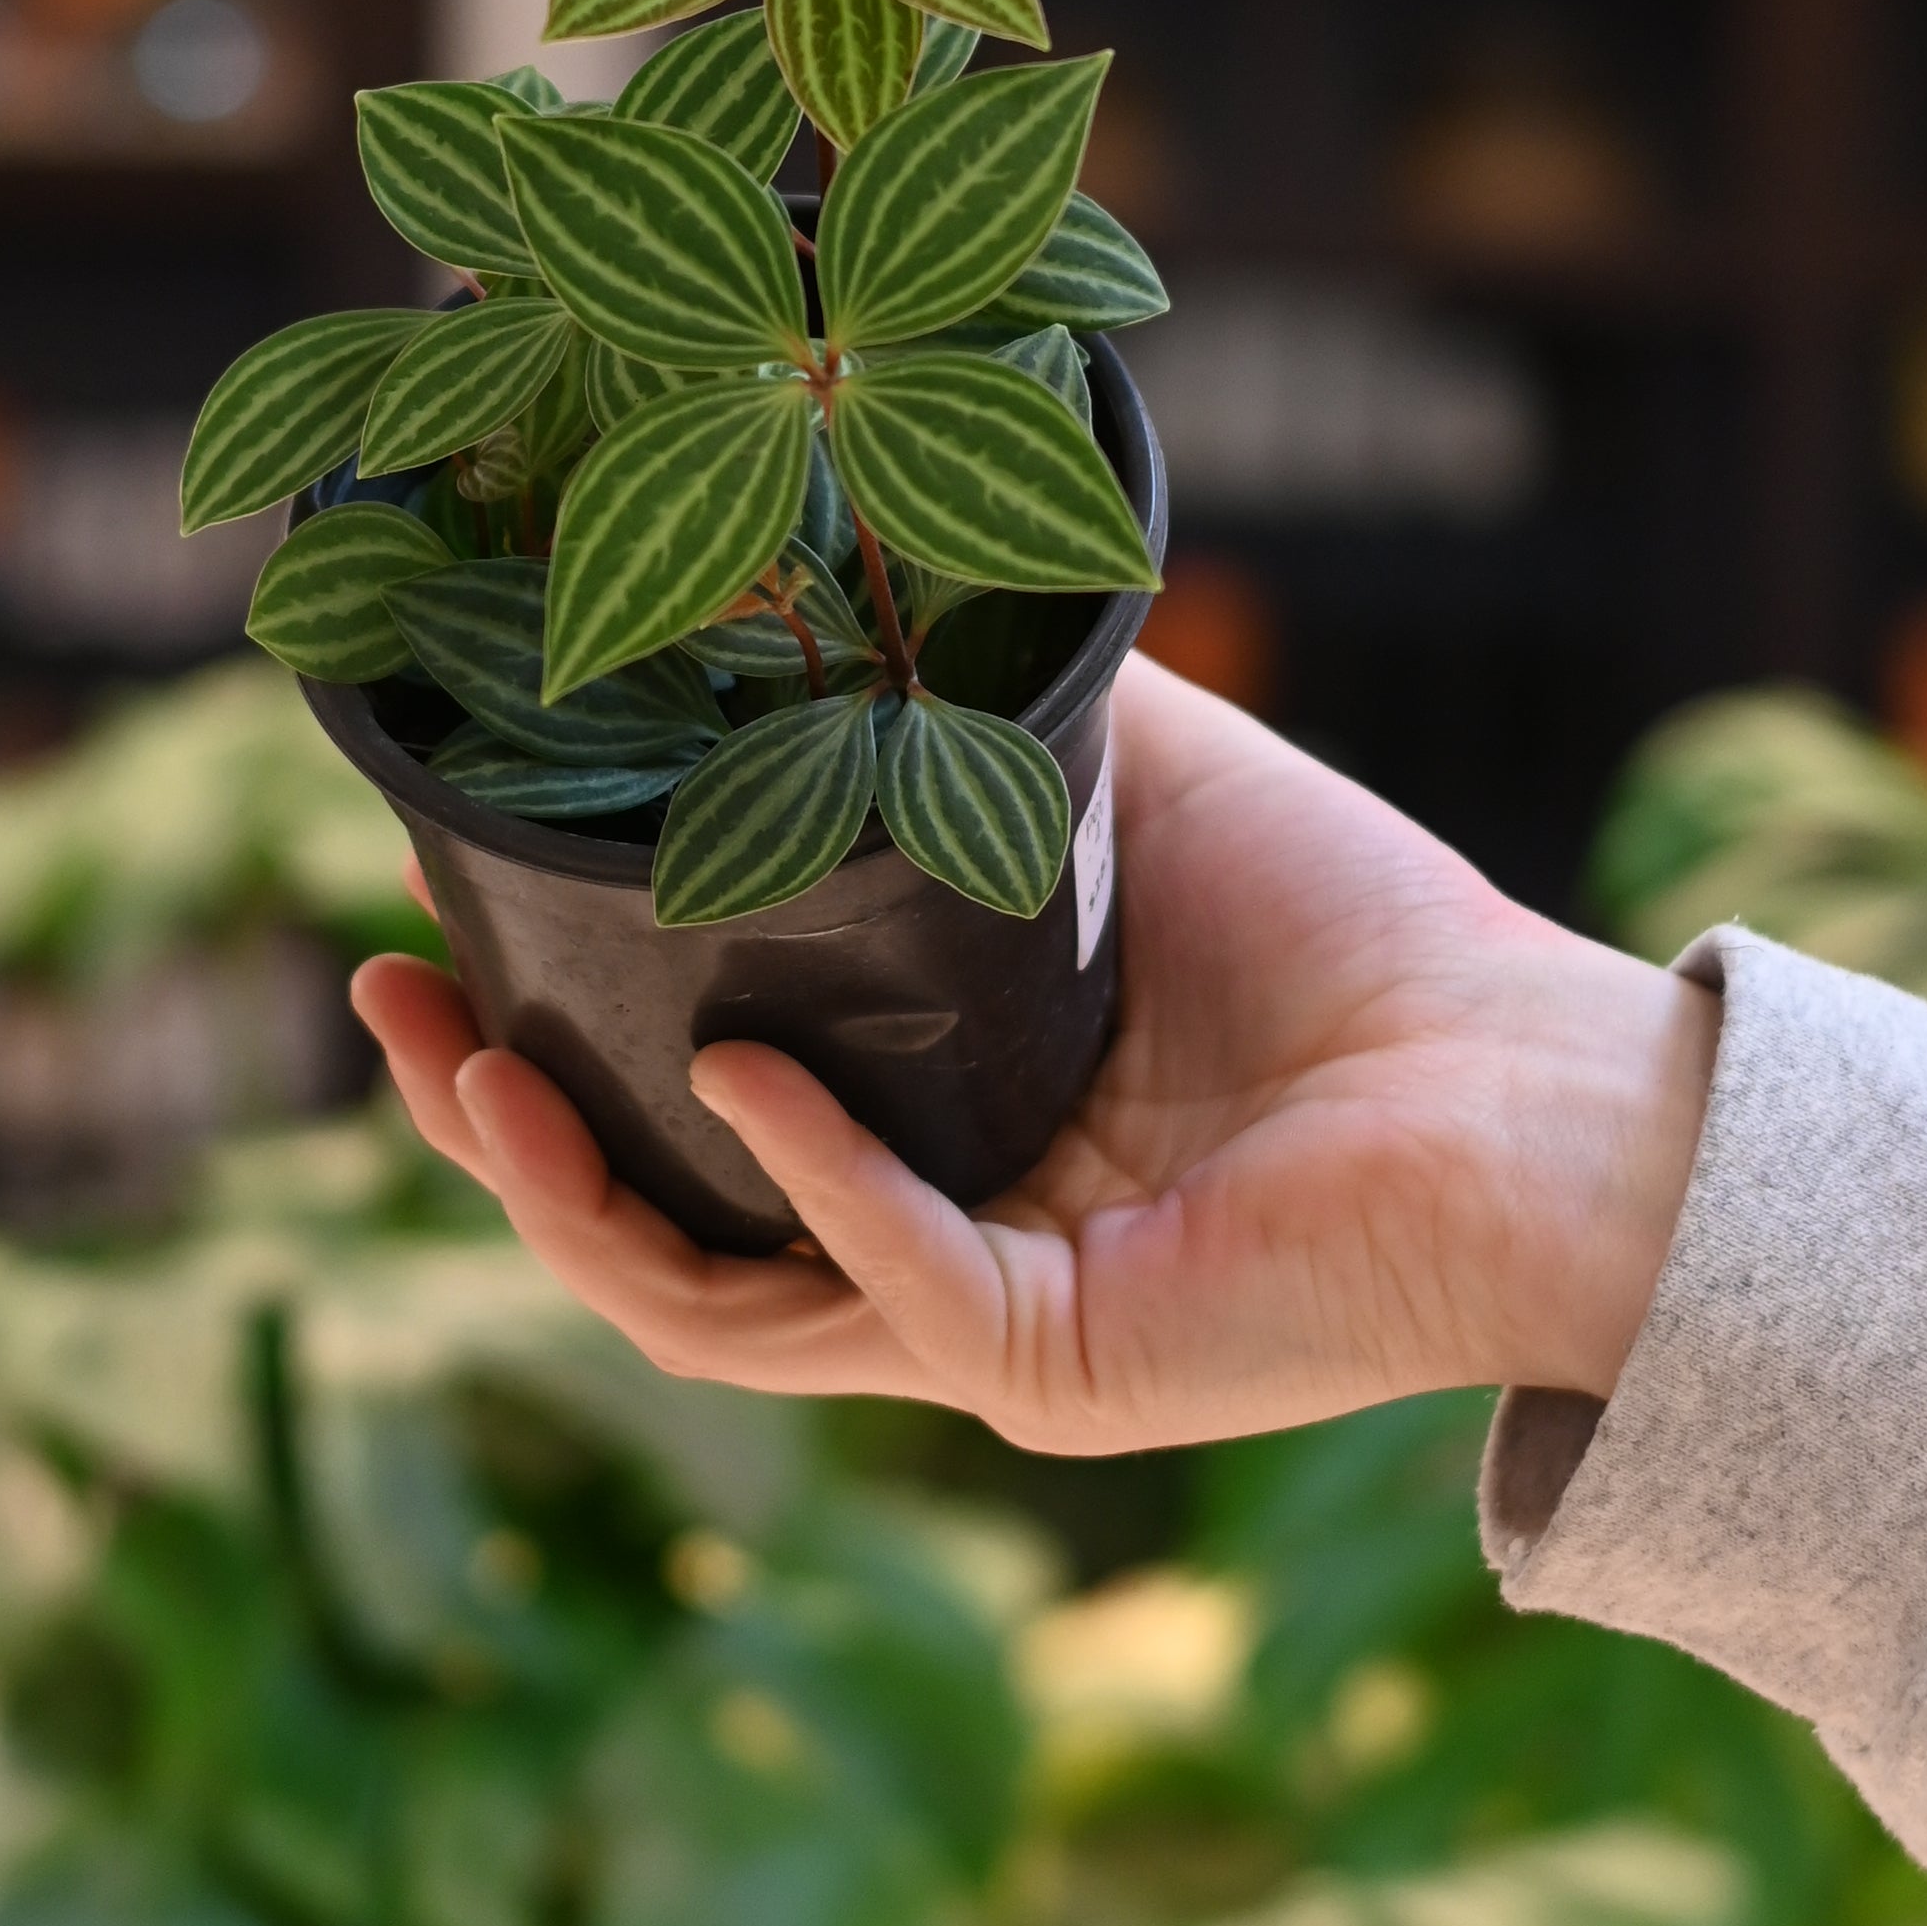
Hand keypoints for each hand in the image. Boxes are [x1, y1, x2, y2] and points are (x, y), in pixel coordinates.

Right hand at [350, 655, 1715, 1457]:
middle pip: (640, 1229)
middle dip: (485, 1131)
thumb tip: (812, 557)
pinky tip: (745, 1075)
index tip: (419, 923)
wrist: (1543, 1085)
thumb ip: (967, 715)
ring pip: (704, 1306)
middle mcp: (923, 1247)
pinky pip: (882, 1285)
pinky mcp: (1058, 1368)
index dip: (533, 1038)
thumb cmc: (1365, 941)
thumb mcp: (1126, 782)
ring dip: (568, 1199)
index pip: (670, 1116)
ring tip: (474, 1074)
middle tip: (383, 1004)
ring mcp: (979, 1326)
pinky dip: (803, 1180)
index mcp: (917, 1134)